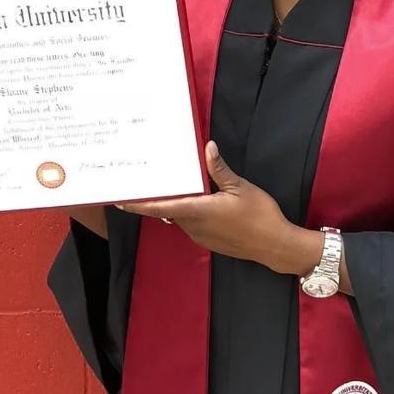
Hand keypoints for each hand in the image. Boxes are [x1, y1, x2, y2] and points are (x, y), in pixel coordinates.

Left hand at [115, 141, 322, 275]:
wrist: (275, 246)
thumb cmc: (259, 215)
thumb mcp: (241, 187)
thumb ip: (219, 169)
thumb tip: (207, 147)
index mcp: (198, 210)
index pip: (160, 207)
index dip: (138, 204)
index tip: (119, 200)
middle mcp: (193, 226)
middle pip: (167, 211)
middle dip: (155, 198)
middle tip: (144, 182)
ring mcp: (200, 236)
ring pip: (178, 218)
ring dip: (172, 205)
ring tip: (169, 187)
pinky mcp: (209, 241)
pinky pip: (190, 224)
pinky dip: (186, 213)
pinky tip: (195, 201)